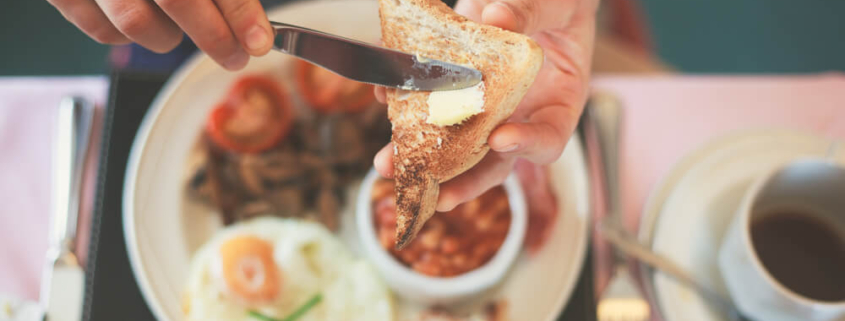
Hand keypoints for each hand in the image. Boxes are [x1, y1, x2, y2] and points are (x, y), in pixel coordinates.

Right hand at [47, 0, 274, 69]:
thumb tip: (250, 20)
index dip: (240, 12)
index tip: (258, 39)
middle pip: (178, 0)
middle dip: (215, 37)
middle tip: (235, 55)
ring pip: (136, 23)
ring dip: (167, 37)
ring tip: (177, 30)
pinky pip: (102, 31)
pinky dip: (127, 36)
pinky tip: (141, 21)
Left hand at [374, 0, 597, 211]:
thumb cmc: (559, 2)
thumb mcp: (555, 3)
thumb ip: (529, 11)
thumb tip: (497, 17)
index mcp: (558, 102)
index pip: (548, 139)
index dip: (527, 145)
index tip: (501, 138)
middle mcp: (520, 114)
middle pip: (494, 160)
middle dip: (462, 179)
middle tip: (435, 194)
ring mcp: (486, 106)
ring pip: (456, 143)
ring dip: (421, 157)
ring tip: (388, 164)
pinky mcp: (457, 87)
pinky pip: (431, 104)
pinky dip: (405, 104)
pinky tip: (382, 94)